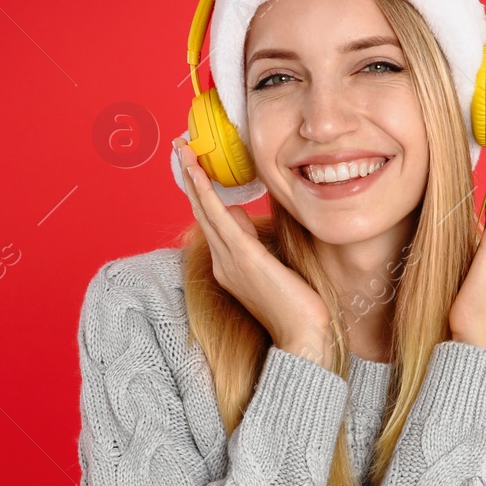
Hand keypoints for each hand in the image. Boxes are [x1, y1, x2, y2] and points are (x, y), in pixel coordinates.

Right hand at [174, 137, 333, 365]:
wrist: (303, 337)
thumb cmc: (298, 306)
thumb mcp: (273, 265)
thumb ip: (254, 240)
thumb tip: (240, 213)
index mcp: (230, 266)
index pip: (211, 222)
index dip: (202, 192)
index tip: (197, 167)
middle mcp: (223, 263)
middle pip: (201, 212)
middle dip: (190, 179)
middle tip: (181, 148)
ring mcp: (229, 261)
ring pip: (205, 210)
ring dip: (193, 178)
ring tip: (185, 151)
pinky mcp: (243, 258)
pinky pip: (219, 218)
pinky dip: (206, 192)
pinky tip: (199, 172)